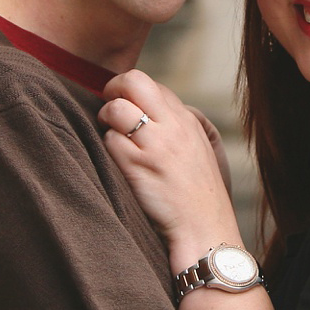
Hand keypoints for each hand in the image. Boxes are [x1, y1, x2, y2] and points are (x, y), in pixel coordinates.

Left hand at [99, 71, 242, 268]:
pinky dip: (108, 148)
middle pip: (134, 81)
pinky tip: (116, 161)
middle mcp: (173, 126)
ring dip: (106, 119)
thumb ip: (176, 126)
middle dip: (113, 89)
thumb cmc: (196, 194)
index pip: (154, 85)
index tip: (128, 108)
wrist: (204, 228)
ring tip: (110, 134)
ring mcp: (155, 145)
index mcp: (187, 120)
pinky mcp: (138, 166)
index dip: (134, 93)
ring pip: (116, 109)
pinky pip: (110, 141)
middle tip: (108, 106)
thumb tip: (146, 110)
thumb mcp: (198, 149)